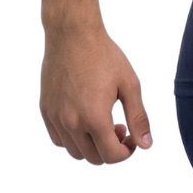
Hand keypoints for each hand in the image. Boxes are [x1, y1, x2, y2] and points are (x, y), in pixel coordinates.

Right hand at [40, 26, 151, 164]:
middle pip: (93, 158)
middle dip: (111, 149)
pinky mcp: (46, 111)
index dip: (126, 152)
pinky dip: (73, 139)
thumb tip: (146, 145)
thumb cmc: (104, 55)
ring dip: (92, 146)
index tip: (132, 138)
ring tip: (103, 122)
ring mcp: (55, 118)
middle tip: (120, 127)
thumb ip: (138, 117)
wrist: (73, 35)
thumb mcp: (129, 84)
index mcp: (94, 117)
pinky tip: (84, 119)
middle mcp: (71, 123)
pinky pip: (58, 139)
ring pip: (74, 152)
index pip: (111, 156)